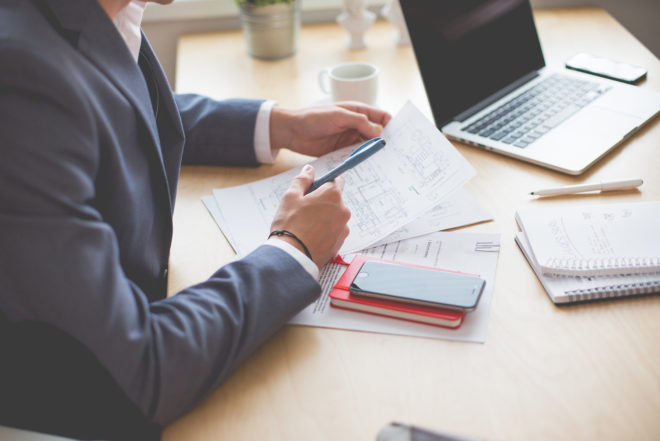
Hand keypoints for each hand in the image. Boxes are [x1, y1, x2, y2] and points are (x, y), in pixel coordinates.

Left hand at [269, 102, 391, 156]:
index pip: (381, 116)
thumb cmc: (313, 117)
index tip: (399, 136)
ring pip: (367, 147)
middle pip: (376, 134)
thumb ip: (358, 122)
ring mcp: (349, 139)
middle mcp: (356, 125)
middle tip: (393, 154)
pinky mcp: (342, 151)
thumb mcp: (338, 115)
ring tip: (382, 164)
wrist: (292, 131)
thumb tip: (376, 133)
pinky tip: (366, 167)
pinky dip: (361, 161)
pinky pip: (355, 156)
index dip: (392, 124)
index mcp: (358, 111)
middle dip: (384, 142)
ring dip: (373, 154)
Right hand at [270, 165, 350, 267]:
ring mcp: (343, 228)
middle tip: (304, 210)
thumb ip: (302, 180)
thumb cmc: (289, 226)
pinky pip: (334, 231)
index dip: (324, 182)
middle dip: (322, 201)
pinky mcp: (341, 242)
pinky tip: (311, 236)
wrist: (292, 257)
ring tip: (306, 226)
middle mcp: (343, 210)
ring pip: (335, 216)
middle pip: (335, 199)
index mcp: (333, 195)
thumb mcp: (290, 197)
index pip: (336, 179)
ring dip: (324, 217)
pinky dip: (326, 231)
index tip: (314, 188)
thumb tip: (309, 170)